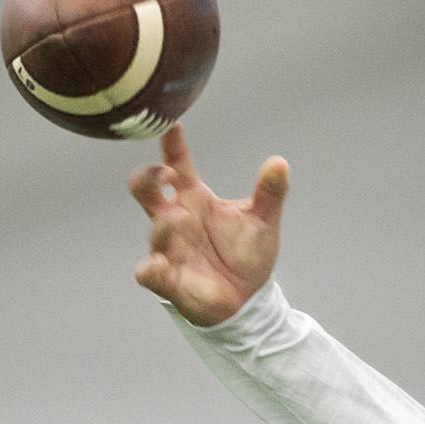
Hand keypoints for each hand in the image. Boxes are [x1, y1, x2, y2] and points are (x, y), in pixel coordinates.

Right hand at [127, 126, 288, 326]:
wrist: (248, 299)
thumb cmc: (247, 255)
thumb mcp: (264, 221)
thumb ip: (270, 193)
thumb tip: (280, 162)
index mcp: (194, 199)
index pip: (177, 164)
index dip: (171, 144)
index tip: (171, 124)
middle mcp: (175, 219)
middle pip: (144, 189)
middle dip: (146, 177)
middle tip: (166, 173)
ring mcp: (169, 248)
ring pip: (153, 230)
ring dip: (165, 224)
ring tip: (183, 219)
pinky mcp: (168, 279)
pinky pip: (147, 273)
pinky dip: (150, 269)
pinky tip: (158, 265)